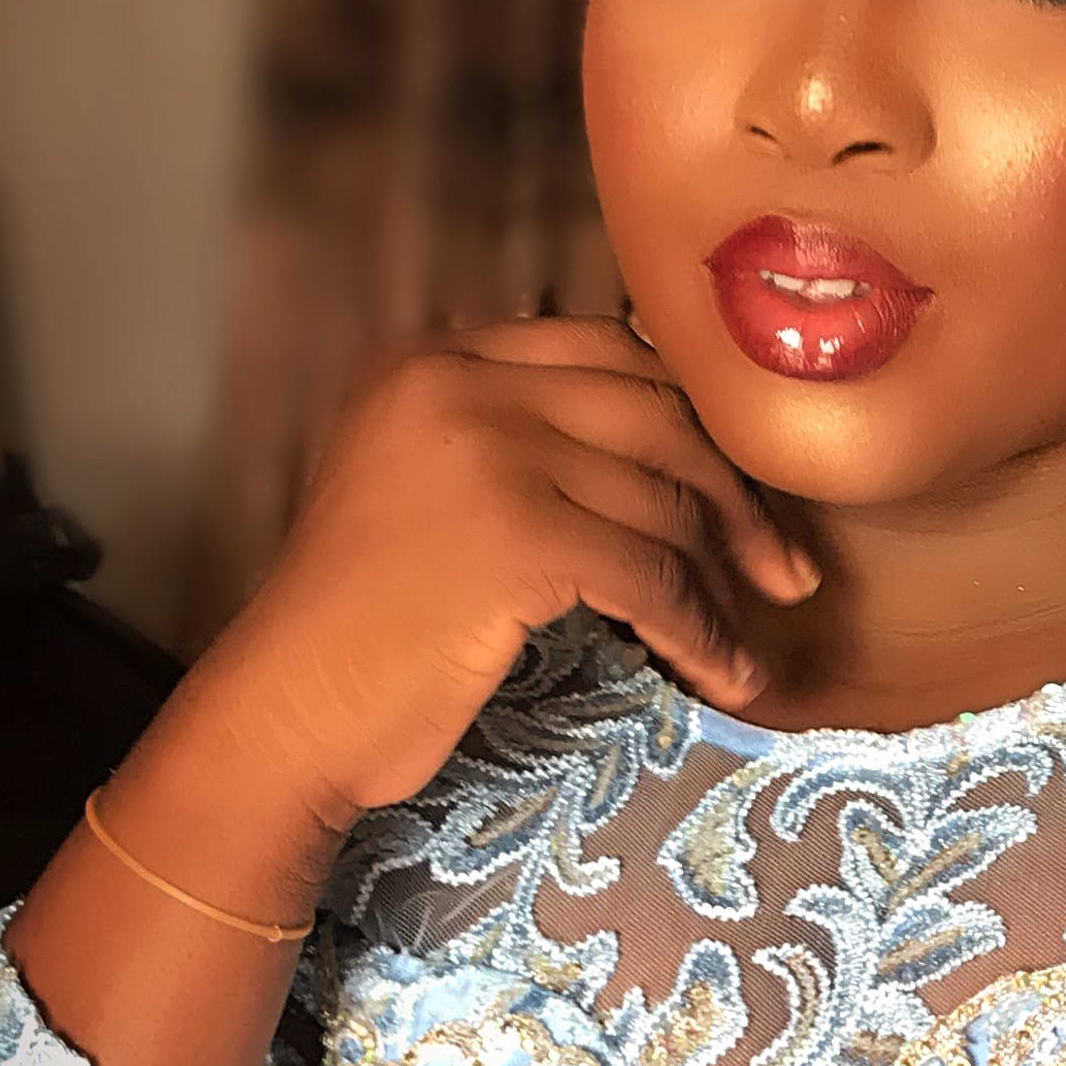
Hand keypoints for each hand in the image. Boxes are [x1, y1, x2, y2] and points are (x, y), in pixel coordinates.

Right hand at [193, 316, 814, 827]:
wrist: (283, 713)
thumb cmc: (360, 627)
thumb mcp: (427, 491)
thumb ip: (518, 441)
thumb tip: (670, 448)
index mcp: (437, 359)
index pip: (611, 352)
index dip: (694, 420)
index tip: (743, 489)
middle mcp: (460, 382)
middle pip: (656, 412)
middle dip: (736, 495)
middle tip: (782, 571)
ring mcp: (488, 452)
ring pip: (664, 499)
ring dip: (723, 581)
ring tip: (749, 643)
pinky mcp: (515, 535)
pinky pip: (651, 573)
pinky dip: (700, 628)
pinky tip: (721, 672)